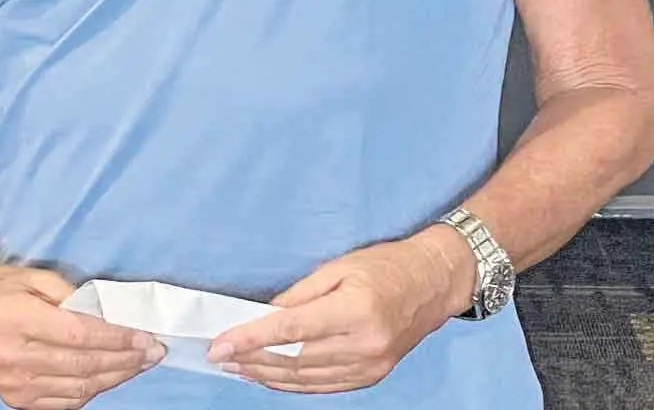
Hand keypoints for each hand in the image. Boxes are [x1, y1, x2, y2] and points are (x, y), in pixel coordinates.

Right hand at [0, 265, 163, 409]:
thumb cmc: (2, 289)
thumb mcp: (34, 277)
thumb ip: (71, 295)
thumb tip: (112, 315)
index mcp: (14, 319)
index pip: (78, 334)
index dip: (116, 337)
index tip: (146, 336)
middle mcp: (11, 356)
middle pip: (83, 364)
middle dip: (125, 358)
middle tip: (154, 351)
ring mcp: (13, 383)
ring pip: (79, 387)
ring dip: (116, 376)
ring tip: (140, 363)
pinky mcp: (16, 399)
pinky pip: (66, 401)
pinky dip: (94, 390)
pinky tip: (111, 375)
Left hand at [206, 232, 471, 393]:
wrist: (434, 284)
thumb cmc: (386, 266)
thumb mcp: (339, 267)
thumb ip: (299, 294)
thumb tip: (262, 315)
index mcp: (355, 310)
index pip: (290, 330)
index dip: (250, 339)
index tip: (220, 344)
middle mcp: (364, 344)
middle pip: (294, 359)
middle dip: (252, 359)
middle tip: (220, 356)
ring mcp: (370, 365)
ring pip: (306, 378)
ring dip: (267, 375)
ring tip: (238, 367)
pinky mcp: (372, 376)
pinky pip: (323, 387)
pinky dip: (293, 385)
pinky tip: (271, 377)